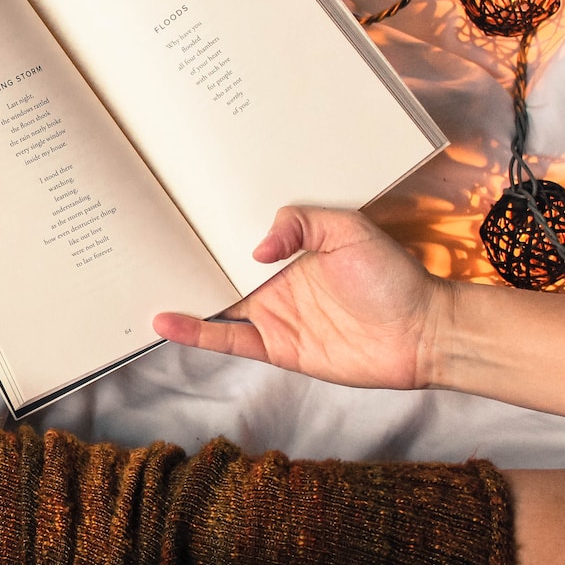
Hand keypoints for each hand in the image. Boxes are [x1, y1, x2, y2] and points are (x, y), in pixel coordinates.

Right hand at [152, 206, 447, 390]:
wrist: (424, 332)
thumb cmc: (394, 277)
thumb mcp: (350, 230)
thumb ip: (302, 224)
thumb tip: (255, 249)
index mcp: (289, 252)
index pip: (237, 240)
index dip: (206, 231)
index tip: (174, 217)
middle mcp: (274, 283)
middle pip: (218, 271)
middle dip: (184, 261)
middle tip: (142, 248)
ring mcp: (272, 316)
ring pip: (215, 305)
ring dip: (181, 297)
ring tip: (140, 284)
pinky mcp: (276, 347)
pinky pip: (228, 339)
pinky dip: (196, 333)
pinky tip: (167, 323)